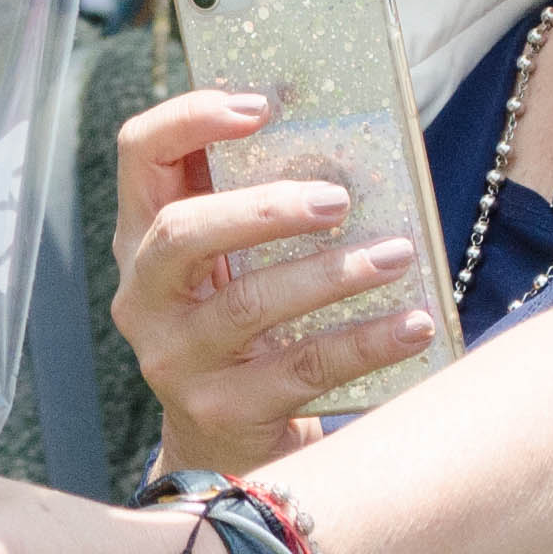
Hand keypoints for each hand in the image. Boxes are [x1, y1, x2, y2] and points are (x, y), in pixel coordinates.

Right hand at [108, 88, 439, 465]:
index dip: (190, 118)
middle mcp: (144, 296)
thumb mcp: (227, 266)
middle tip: (338, 198)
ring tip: (396, 255)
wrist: (226, 447)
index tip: (260, 106)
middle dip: (264, 208)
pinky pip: (303, 368)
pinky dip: (365, 342)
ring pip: (249, 304)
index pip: (140, 154)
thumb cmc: (242, 330)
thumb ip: (253, 211)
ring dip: (332, 274)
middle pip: (183, 233)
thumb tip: (348, 146)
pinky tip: (412, 324)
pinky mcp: (224, 409)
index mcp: (142, 238)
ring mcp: (177, 358)